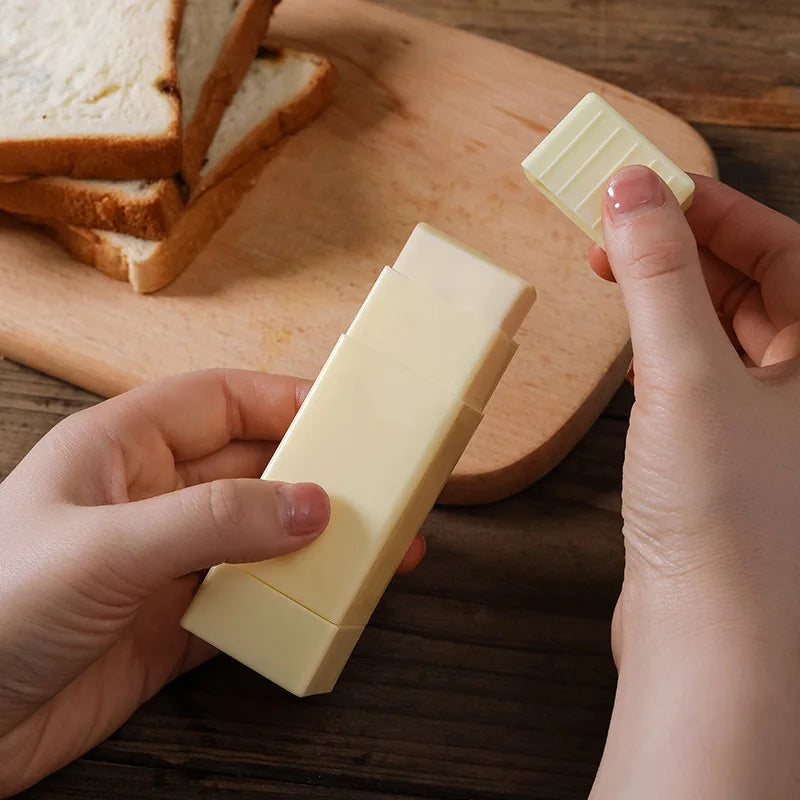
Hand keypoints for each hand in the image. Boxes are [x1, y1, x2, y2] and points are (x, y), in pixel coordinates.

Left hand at [0, 369, 425, 794]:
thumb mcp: (106, 548)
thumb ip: (212, 521)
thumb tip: (308, 504)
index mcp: (123, 450)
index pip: (220, 402)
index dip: (283, 400)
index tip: (347, 415)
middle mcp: (149, 501)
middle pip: (251, 470)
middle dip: (315, 477)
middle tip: (377, 491)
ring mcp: (164, 565)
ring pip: (258, 538)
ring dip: (311, 544)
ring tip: (370, 554)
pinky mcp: (173, 627)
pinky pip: (249, 602)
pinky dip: (288, 603)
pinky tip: (320, 605)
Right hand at [586, 167, 799, 798]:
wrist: (706, 640)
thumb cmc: (723, 516)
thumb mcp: (686, 375)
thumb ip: (659, 276)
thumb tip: (632, 188)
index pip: (786, 247)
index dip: (713, 207)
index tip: (646, 184)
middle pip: (756, 281)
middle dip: (684, 246)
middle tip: (617, 224)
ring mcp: (768, 419)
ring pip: (723, 325)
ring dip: (670, 291)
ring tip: (615, 267)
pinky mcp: (724, 451)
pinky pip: (700, 371)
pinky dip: (664, 342)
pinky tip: (633, 337)